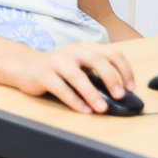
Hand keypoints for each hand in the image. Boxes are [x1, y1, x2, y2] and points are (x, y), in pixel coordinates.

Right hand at [6, 41, 136, 114]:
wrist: (26, 66)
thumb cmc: (59, 69)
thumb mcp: (81, 66)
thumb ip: (97, 75)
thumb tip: (119, 95)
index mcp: (86, 47)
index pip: (112, 54)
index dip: (124, 71)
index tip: (131, 88)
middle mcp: (73, 51)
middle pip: (97, 60)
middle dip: (111, 78)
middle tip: (120, 96)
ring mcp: (57, 61)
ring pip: (77, 76)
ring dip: (92, 93)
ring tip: (101, 108)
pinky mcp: (43, 74)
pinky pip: (60, 88)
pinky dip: (74, 100)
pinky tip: (84, 110)